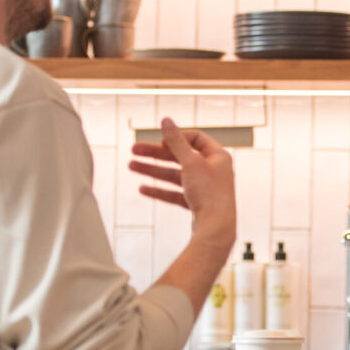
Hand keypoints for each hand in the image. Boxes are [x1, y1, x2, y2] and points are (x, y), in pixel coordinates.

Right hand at [130, 118, 235, 249]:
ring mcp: (205, 188)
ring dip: (153, 170)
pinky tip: (142, 189)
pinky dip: (160, 190)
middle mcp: (213, 170)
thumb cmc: (209, 194)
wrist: (216, 229)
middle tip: (133, 151)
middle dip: (156, 154)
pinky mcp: (197, 204)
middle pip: (180, 156)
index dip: (176, 137)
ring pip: (175, 175)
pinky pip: (175, 193)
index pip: (196, 138)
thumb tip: (166, 120)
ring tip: (131, 166)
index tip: (160, 141)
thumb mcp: (190, 162)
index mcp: (218, 156)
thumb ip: (176, 141)